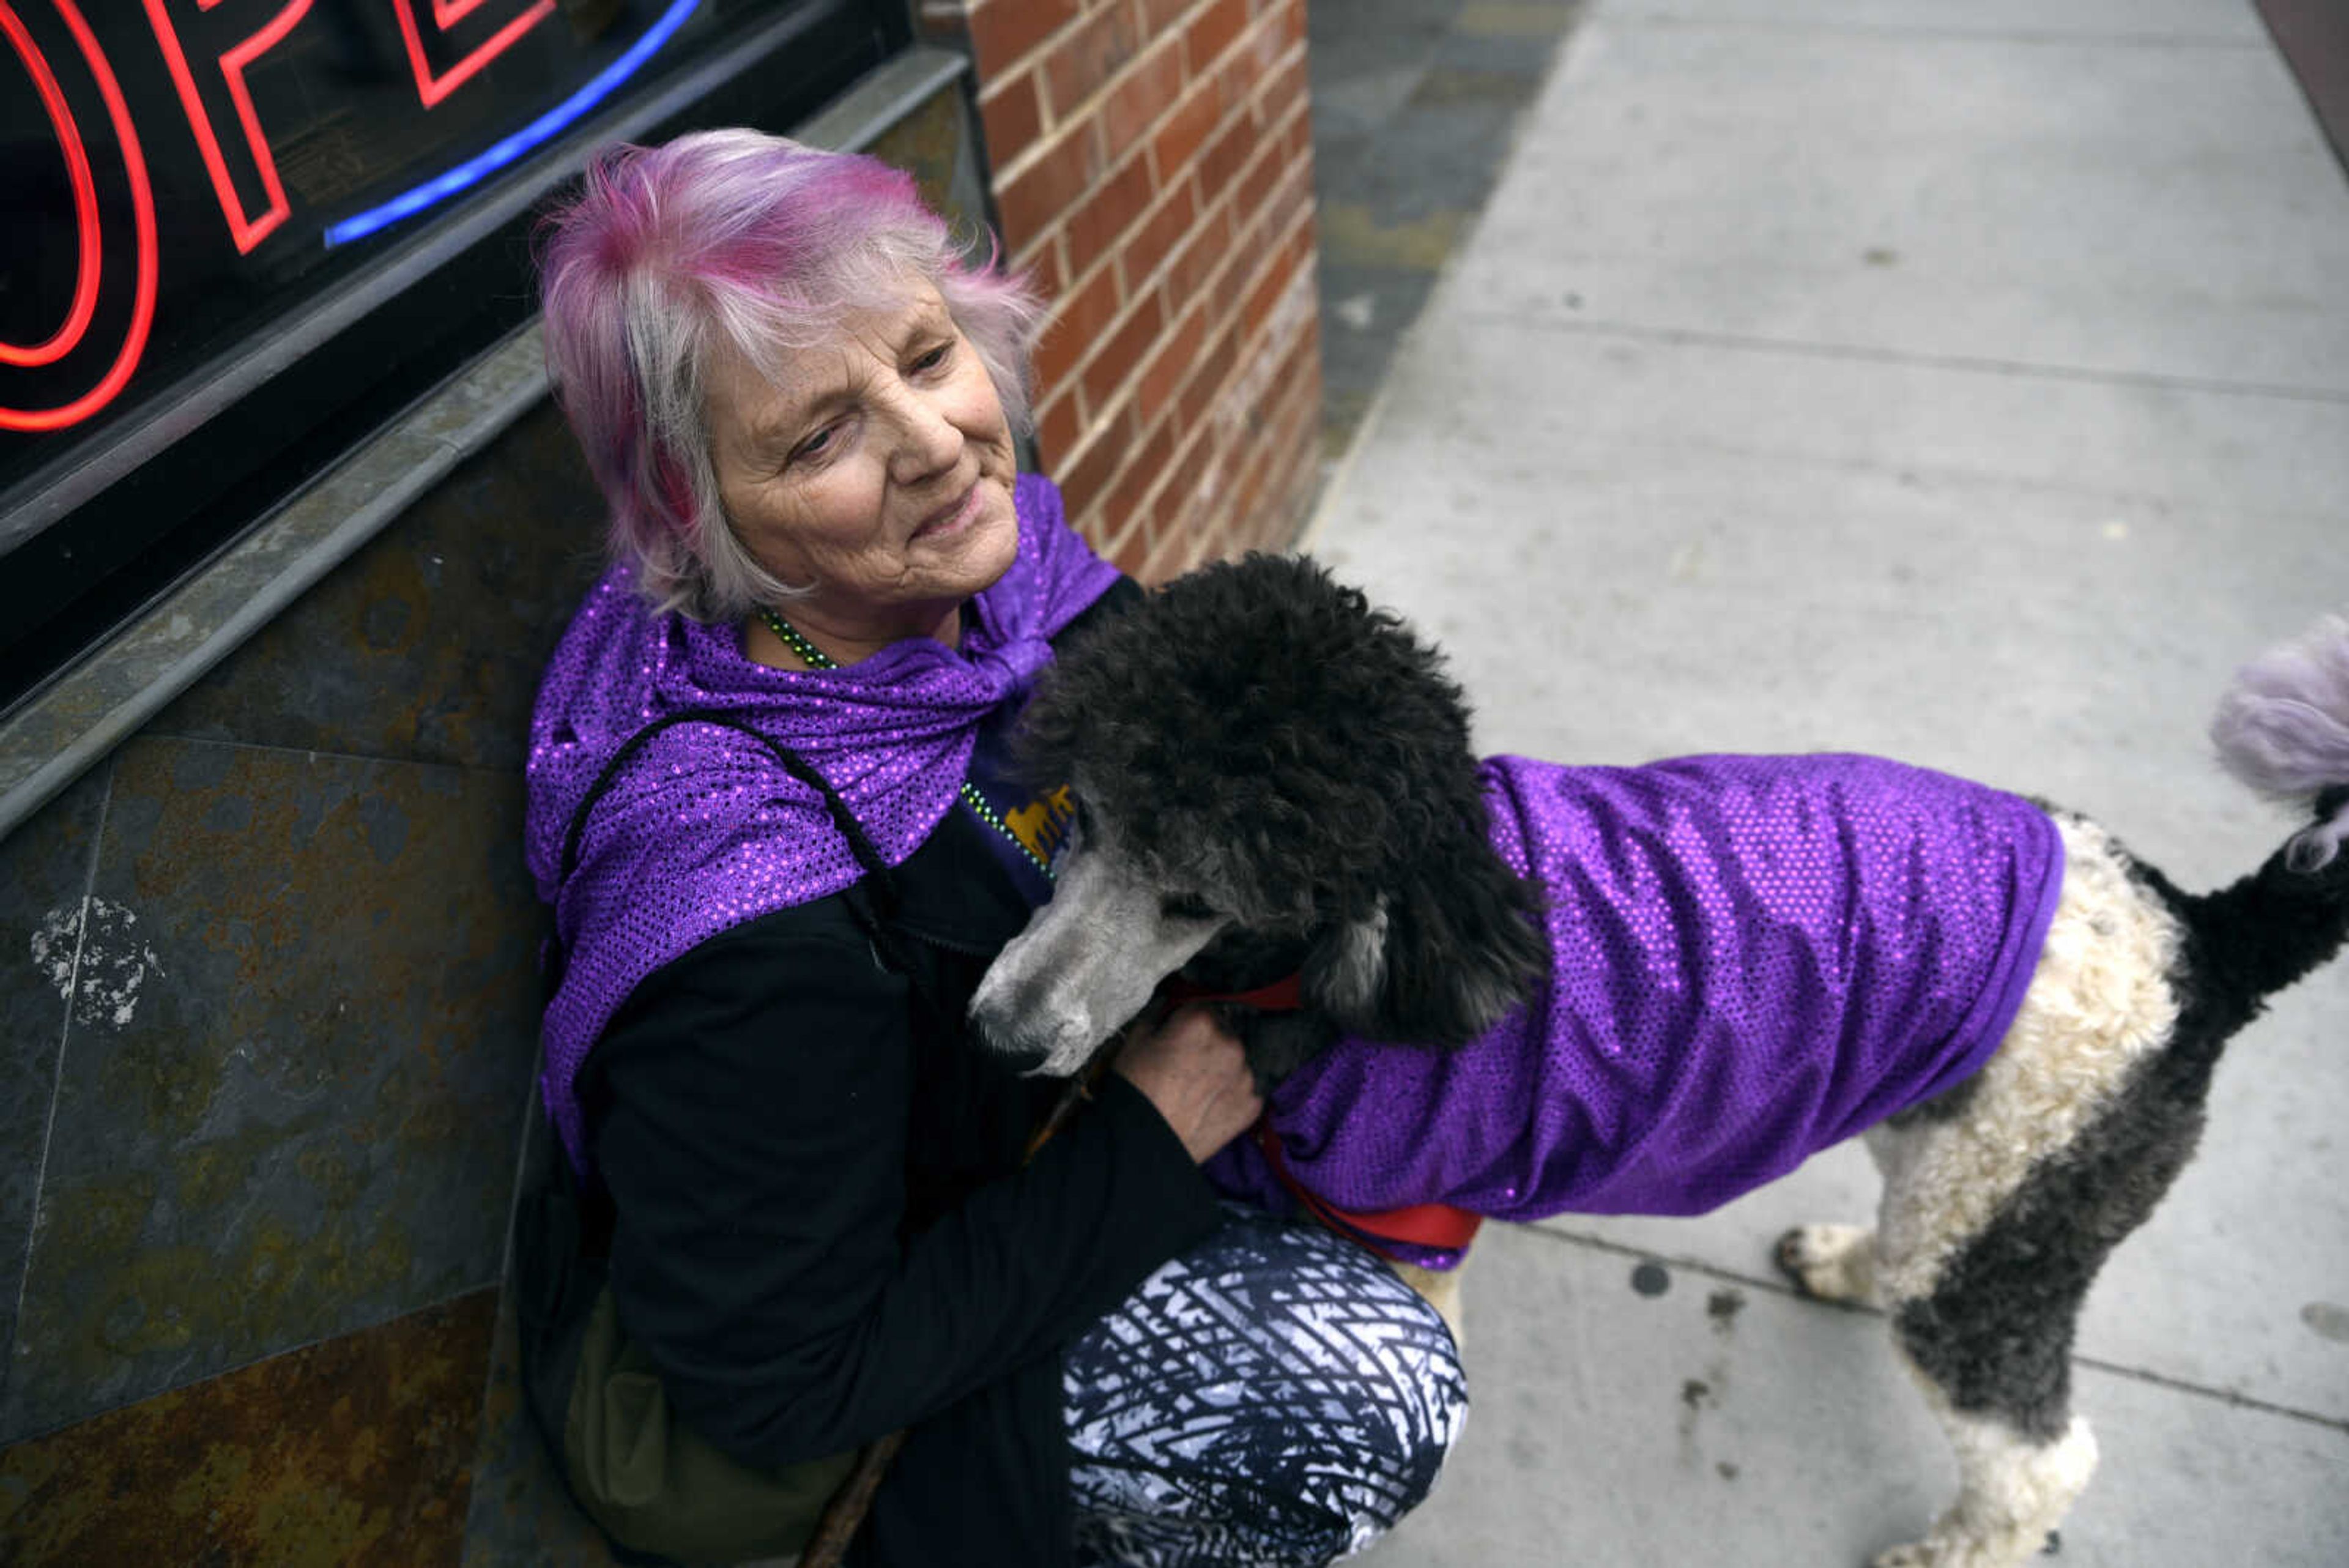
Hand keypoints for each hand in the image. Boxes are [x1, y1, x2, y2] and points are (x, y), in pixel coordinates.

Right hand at [1112, 1006, 1261, 1163]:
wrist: (1141, 1143)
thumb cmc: (1134, 1087)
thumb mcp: (1136, 1039)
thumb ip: (1159, 1014)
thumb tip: (1172, 1004)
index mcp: (1202, 1022)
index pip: (1202, 1009)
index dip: (1188, 1023)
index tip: (1176, 1039)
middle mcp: (1232, 1044)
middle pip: (1224, 1035)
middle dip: (1209, 1045)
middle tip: (1186, 1067)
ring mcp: (1246, 1076)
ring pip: (1236, 1064)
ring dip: (1223, 1070)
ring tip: (1197, 1091)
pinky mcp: (1253, 1106)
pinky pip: (1245, 1092)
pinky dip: (1232, 1096)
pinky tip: (1210, 1107)